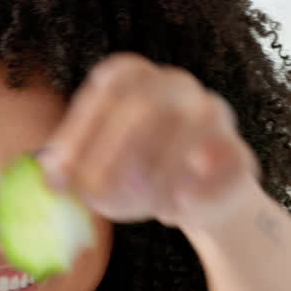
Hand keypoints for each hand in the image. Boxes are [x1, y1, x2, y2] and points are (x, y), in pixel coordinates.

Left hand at [42, 53, 263, 229]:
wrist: (199, 202)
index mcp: (140, 80)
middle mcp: (180, 87)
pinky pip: (224, 165)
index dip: (83, 124)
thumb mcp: (97, 174)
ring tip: (138, 204)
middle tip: (94, 192)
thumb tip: (52, 176)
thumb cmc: (139, 177)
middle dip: (113, 151)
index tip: (60, 169)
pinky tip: (173, 210)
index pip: (112, 82)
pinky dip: (194, 191)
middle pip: (147, 103)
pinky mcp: (239, 155)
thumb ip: (73, 171)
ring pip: (189, 130)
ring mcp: (214, 116)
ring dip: (156, 174)